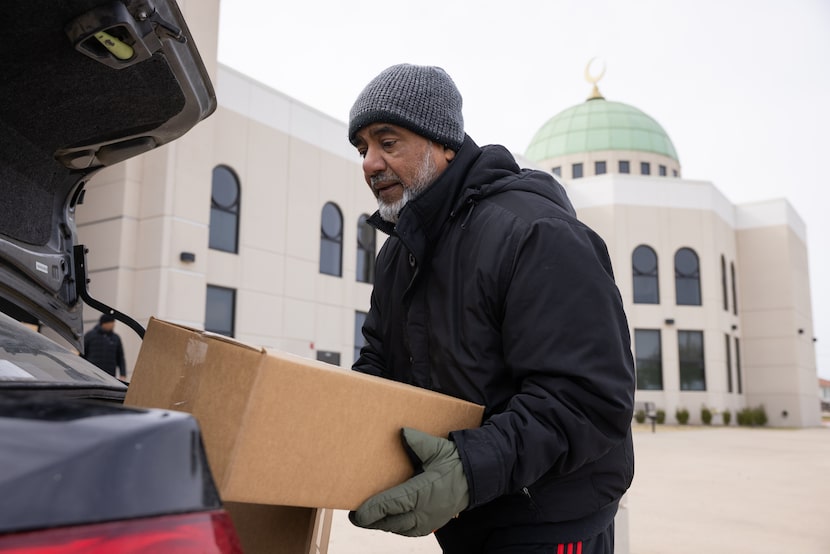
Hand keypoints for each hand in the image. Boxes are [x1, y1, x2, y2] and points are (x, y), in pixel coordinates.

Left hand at [349, 428, 468, 536]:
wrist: (476, 478)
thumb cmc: (456, 462)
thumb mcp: (438, 448)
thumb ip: (419, 441)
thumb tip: (403, 432)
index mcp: (423, 491)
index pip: (391, 505)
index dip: (371, 511)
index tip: (357, 513)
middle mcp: (425, 511)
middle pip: (390, 522)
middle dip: (371, 521)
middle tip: (356, 516)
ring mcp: (430, 520)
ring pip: (399, 528)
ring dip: (383, 524)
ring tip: (368, 518)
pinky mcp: (433, 524)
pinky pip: (409, 531)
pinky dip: (396, 527)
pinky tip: (389, 520)